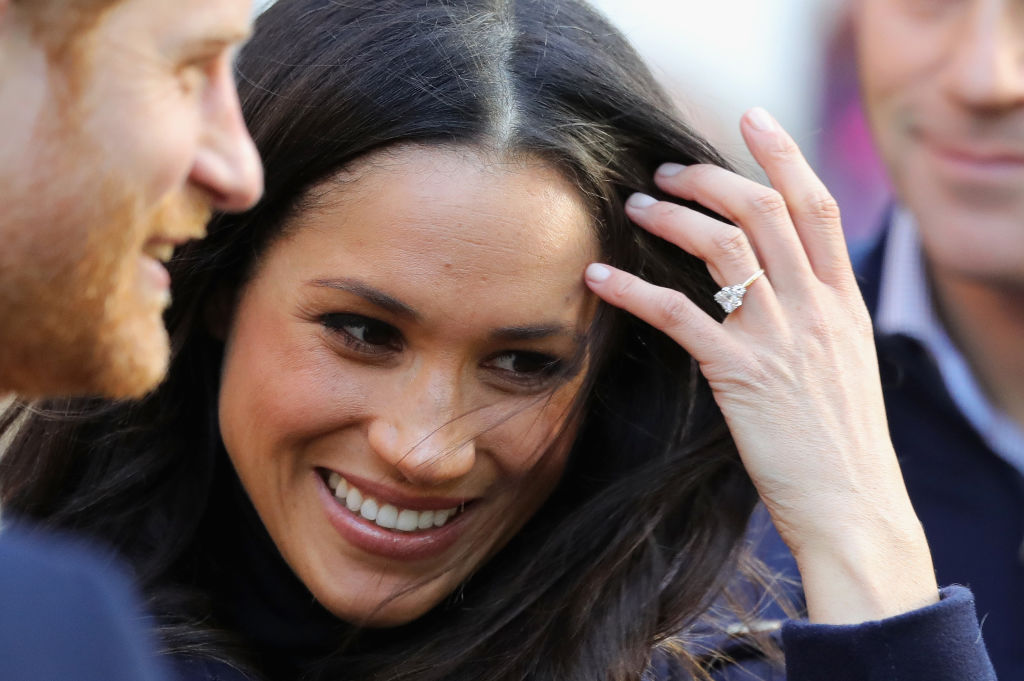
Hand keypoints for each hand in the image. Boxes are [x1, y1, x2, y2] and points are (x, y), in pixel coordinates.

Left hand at [584, 108, 937, 623]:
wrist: (854, 508)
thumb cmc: (843, 443)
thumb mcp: (846, 363)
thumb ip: (818, 314)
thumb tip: (781, 280)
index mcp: (844, 302)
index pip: (817, 206)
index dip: (783, 153)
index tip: (752, 116)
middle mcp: (815, 308)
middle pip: (762, 212)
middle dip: (710, 178)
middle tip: (666, 172)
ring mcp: (779, 339)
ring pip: (722, 249)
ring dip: (672, 219)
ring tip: (635, 208)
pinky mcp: (740, 376)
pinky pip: (678, 315)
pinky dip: (633, 290)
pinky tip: (600, 277)